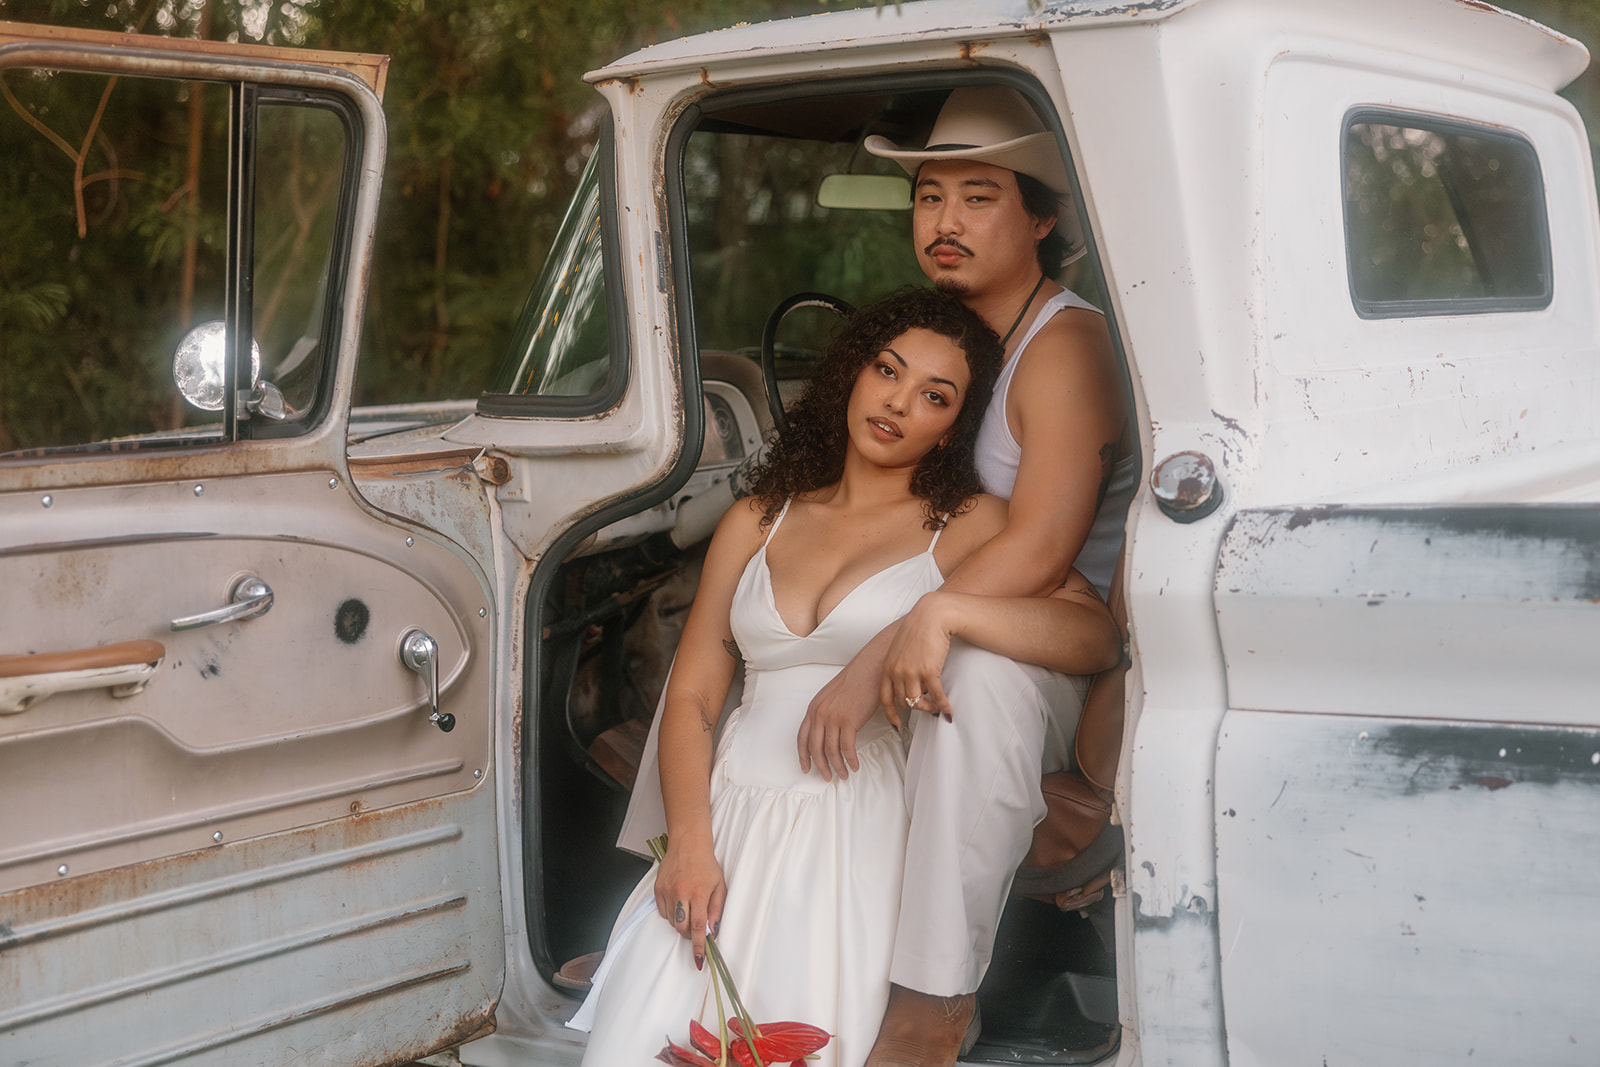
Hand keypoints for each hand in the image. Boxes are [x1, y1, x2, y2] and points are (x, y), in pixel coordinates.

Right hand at [654, 837, 725, 969]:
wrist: (688, 843)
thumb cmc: (706, 864)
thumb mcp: (719, 885)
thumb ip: (717, 909)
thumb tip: (712, 930)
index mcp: (699, 893)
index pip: (698, 927)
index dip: (698, 946)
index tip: (699, 960)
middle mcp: (681, 893)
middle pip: (682, 928)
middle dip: (689, 935)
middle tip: (696, 928)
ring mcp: (667, 891)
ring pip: (672, 922)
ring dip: (681, 923)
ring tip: (688, 908)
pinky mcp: (658, 889)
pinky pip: (663, 912)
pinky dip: (671, 913)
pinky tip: (678, 902)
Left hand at [797, 651, 883, 780]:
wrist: (869, 670)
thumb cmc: (854, 681)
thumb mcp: (830, 696)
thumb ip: (825, 713)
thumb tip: (827, 733)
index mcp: (813, 708)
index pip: (802, 737)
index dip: (803, 756)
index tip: (806, 768)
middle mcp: (819, 714)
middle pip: (815, 748)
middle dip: (820, 766)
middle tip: (826, 777)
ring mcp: (833, 718)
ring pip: (831, 751)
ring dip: (837, 766)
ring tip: (843, 774)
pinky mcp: (849, 721)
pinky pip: (847, 748)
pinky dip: (850, 760)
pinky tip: (854, 765)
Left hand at [881, 592, 954, 720]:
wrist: (932, 615)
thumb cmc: (919, 628)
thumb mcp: (901, 647)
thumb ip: (900, 665)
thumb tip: (910, 684)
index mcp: (887, 666)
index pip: (885, 697)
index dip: (891, 714)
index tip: (897, 724)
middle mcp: (896, 671)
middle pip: (903, 702)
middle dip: (917, 709)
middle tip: (928, 709)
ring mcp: (911, 672)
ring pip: (918, 702)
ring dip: (930, 708)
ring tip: (938, 709)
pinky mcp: (928, 671)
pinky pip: (936, 696)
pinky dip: (943, 706)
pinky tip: (948, 711)